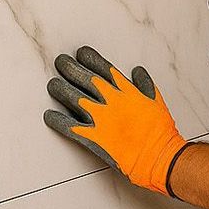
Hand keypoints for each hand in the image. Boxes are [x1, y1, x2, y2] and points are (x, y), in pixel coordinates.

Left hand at [44, 46, 188, 194]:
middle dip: (69, 67)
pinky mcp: (91, 136)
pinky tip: (49, 116)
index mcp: (125, 89)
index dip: (88, 58)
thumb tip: (137, 72)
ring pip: (72, 97)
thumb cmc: (160, 130)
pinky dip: (56, 120)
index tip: (80, 53)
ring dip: (59, 89)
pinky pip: (67, 125)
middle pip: (83, 78)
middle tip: (60, 62)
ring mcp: (99, 117)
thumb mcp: (156, 100)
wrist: (157, 155)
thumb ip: (144, 83)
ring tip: (52, 85)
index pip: (102, 67)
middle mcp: (109, 99)